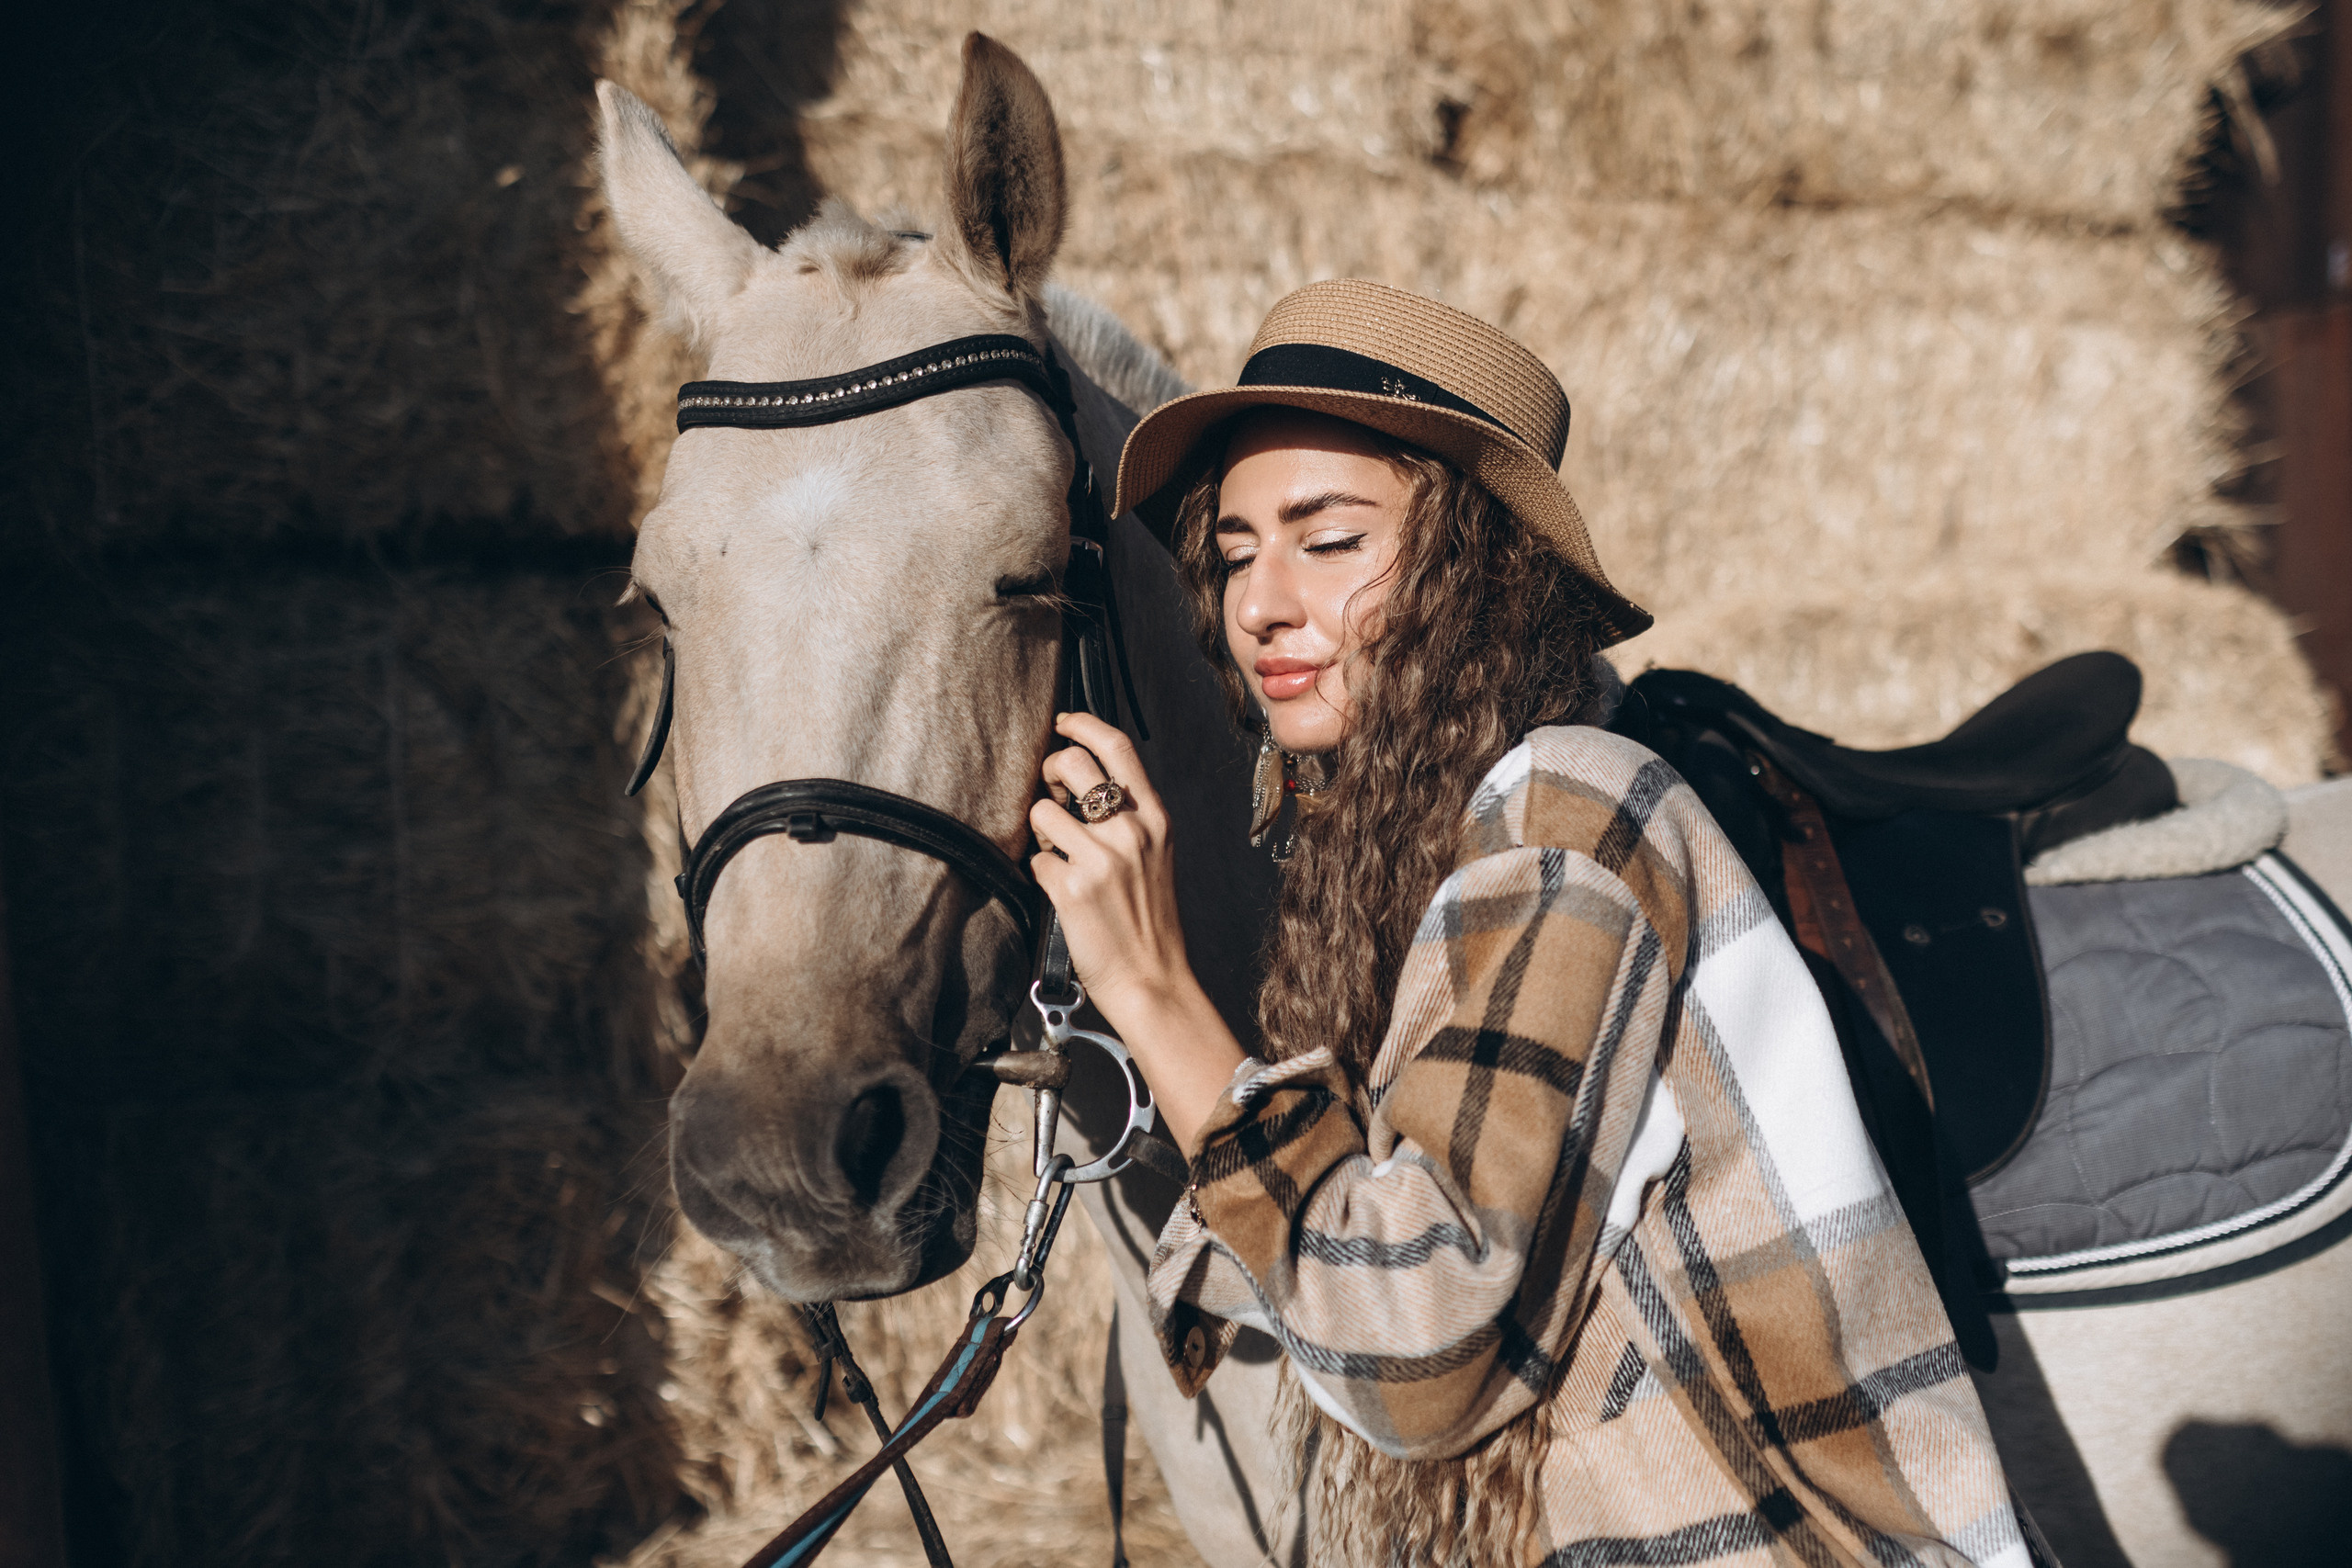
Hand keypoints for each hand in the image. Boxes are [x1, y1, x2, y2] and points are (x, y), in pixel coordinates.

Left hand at [1029, 713, 1247, 1151]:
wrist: (1153, 979)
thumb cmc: (1151, 920)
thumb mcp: (1158, 856)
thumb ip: (1130, 817)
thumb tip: (1083, 784)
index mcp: (1156, 819)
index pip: (1118, 747)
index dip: (1084, 725)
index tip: (1064, 722)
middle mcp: (1131, 831)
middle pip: (1072, 764)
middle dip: (1051, 771)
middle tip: (1053, 792)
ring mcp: (1101, 859)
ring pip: (1042, 811)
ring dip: (1042, 831)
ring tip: (1061, 855)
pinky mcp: (1071, 889)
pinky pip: (1036, 859)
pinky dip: (1042, 872)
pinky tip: (1062, 891)